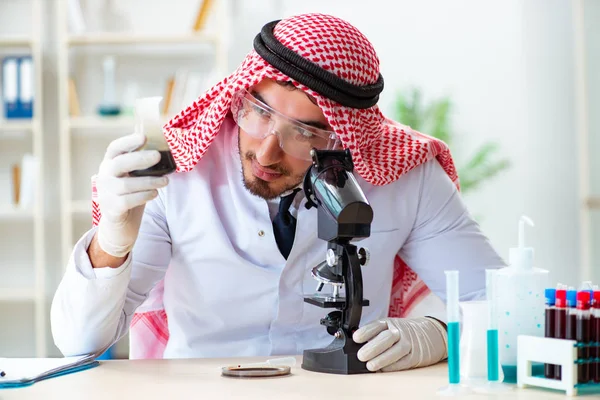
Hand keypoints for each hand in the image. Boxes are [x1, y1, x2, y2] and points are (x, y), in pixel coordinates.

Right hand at [95, 133, 168, 257]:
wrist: (120, 224)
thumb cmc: (131, 194)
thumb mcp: (134, 176)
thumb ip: (142, 163)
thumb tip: (163, 147)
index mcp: (110, 163)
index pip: (115, 148)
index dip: (128, 141)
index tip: (144, 136)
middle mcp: (105, 176)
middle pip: (119, 163)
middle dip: (139, 158)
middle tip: (158, 156)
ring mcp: (106, 193)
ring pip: (126, 184)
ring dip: (149, 181)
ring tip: (165, 181)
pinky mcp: (112, 208)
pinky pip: (127, 201)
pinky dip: (143, 196)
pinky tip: (154, 193)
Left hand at [353, 317, 446, 371]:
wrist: (429, 333)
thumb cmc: (403, 332)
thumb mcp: (389, 326)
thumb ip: (374, 334)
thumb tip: (357, 343)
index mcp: (389, 323)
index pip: (376, 325)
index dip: (365, 332)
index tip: (356, 338)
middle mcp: (399, 331)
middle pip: (386, 338)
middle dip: (373, 347)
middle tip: (361, 355)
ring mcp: (409, 343)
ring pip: (395, 351)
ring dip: (382, 359)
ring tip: (370, 365)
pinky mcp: (415, 356)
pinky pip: (403, 362)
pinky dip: (392, 366)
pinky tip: (383, 369)